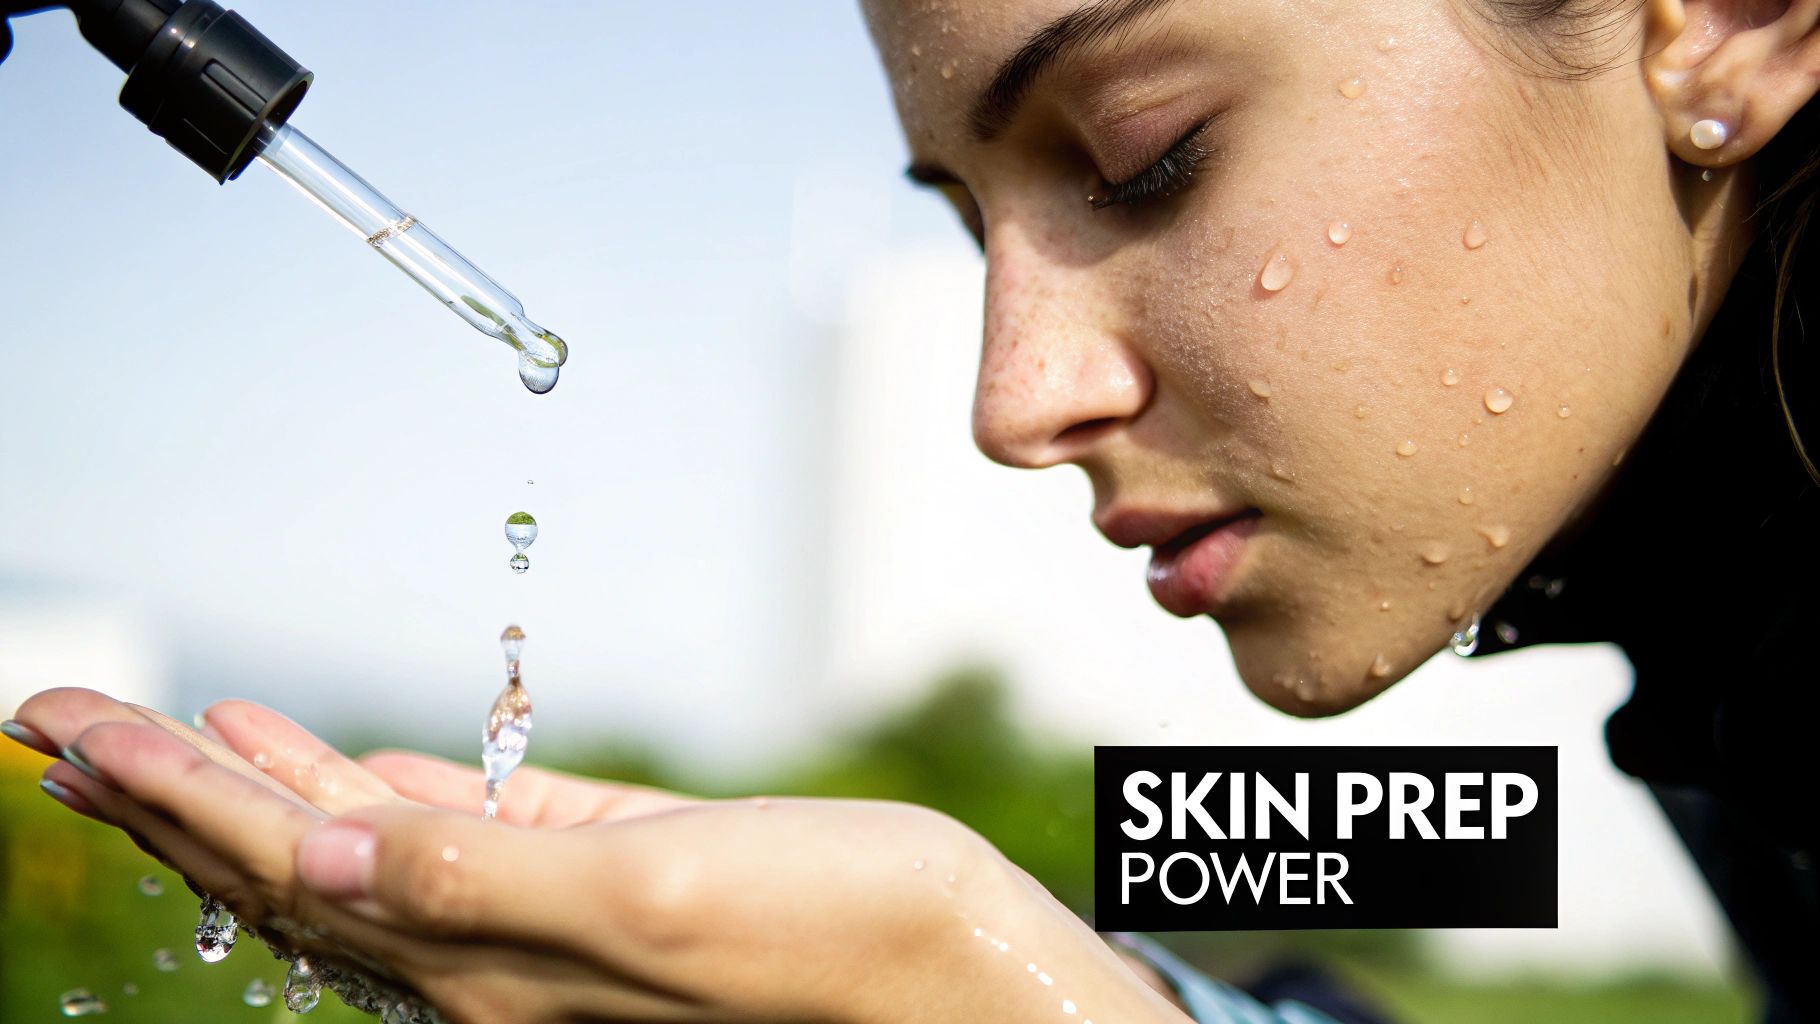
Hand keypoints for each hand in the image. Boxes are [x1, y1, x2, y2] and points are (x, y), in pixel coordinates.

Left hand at [7, 688, 1190, 1023]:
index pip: (280, 869)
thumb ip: (484, 880)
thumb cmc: (848, 944)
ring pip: (363, 855)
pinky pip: (464, 843)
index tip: (61, 720)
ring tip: (175, 735)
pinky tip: (355, 771)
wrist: (978, 990)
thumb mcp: (660, 902)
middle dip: (169, 795)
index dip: (163, 795)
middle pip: (289, 870)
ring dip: (260, 792)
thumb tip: (315, 851)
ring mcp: (551, 930)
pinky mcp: (614, 892)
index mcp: (486, 965)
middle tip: (62, 717)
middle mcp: (494, 962)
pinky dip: (390, 798)